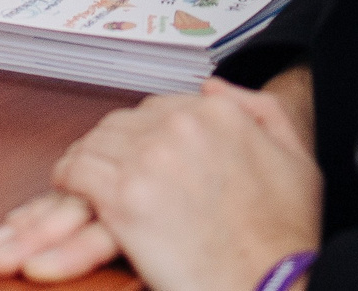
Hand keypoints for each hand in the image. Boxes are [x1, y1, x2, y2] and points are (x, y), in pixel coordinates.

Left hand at [0, 79, 322, 287]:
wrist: (277, 281)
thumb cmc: (286, 234)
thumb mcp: (295, 159)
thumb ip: (259, 110)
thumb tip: (216, 86)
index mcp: (215, 113)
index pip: (156, 111)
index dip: (137, 138)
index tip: (128, 156)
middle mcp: (178, 125)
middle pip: (119, 127)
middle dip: (106, 152)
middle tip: (92, 176)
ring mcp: (149, 159)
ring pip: (93, 147)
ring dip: (80, 169)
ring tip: (71, 188)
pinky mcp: (126, 199)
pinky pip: (78, 176)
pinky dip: (65, 185)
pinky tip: (61, 198)